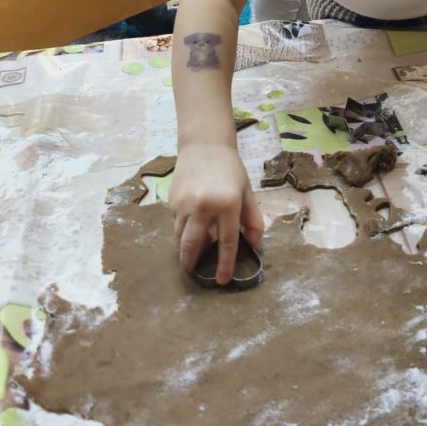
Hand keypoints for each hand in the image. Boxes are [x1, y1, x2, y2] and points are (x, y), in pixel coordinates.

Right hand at [169, 144, 263, 281]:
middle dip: (191, 263)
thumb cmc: (230, 169)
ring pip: (179, 236)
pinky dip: (182, 227)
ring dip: (184, 248)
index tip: (221, 280)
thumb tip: (254, 245)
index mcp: (228, 205)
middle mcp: (204, 206)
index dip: (224, 264)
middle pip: (192, 245)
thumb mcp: (247, 192)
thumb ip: (253, 220)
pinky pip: (175, 222)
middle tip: (193, 272)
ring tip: (190, 253)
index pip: (227, 242)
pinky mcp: (172, 199)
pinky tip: (190, 221)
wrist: (204, 145)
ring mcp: (184, 203)